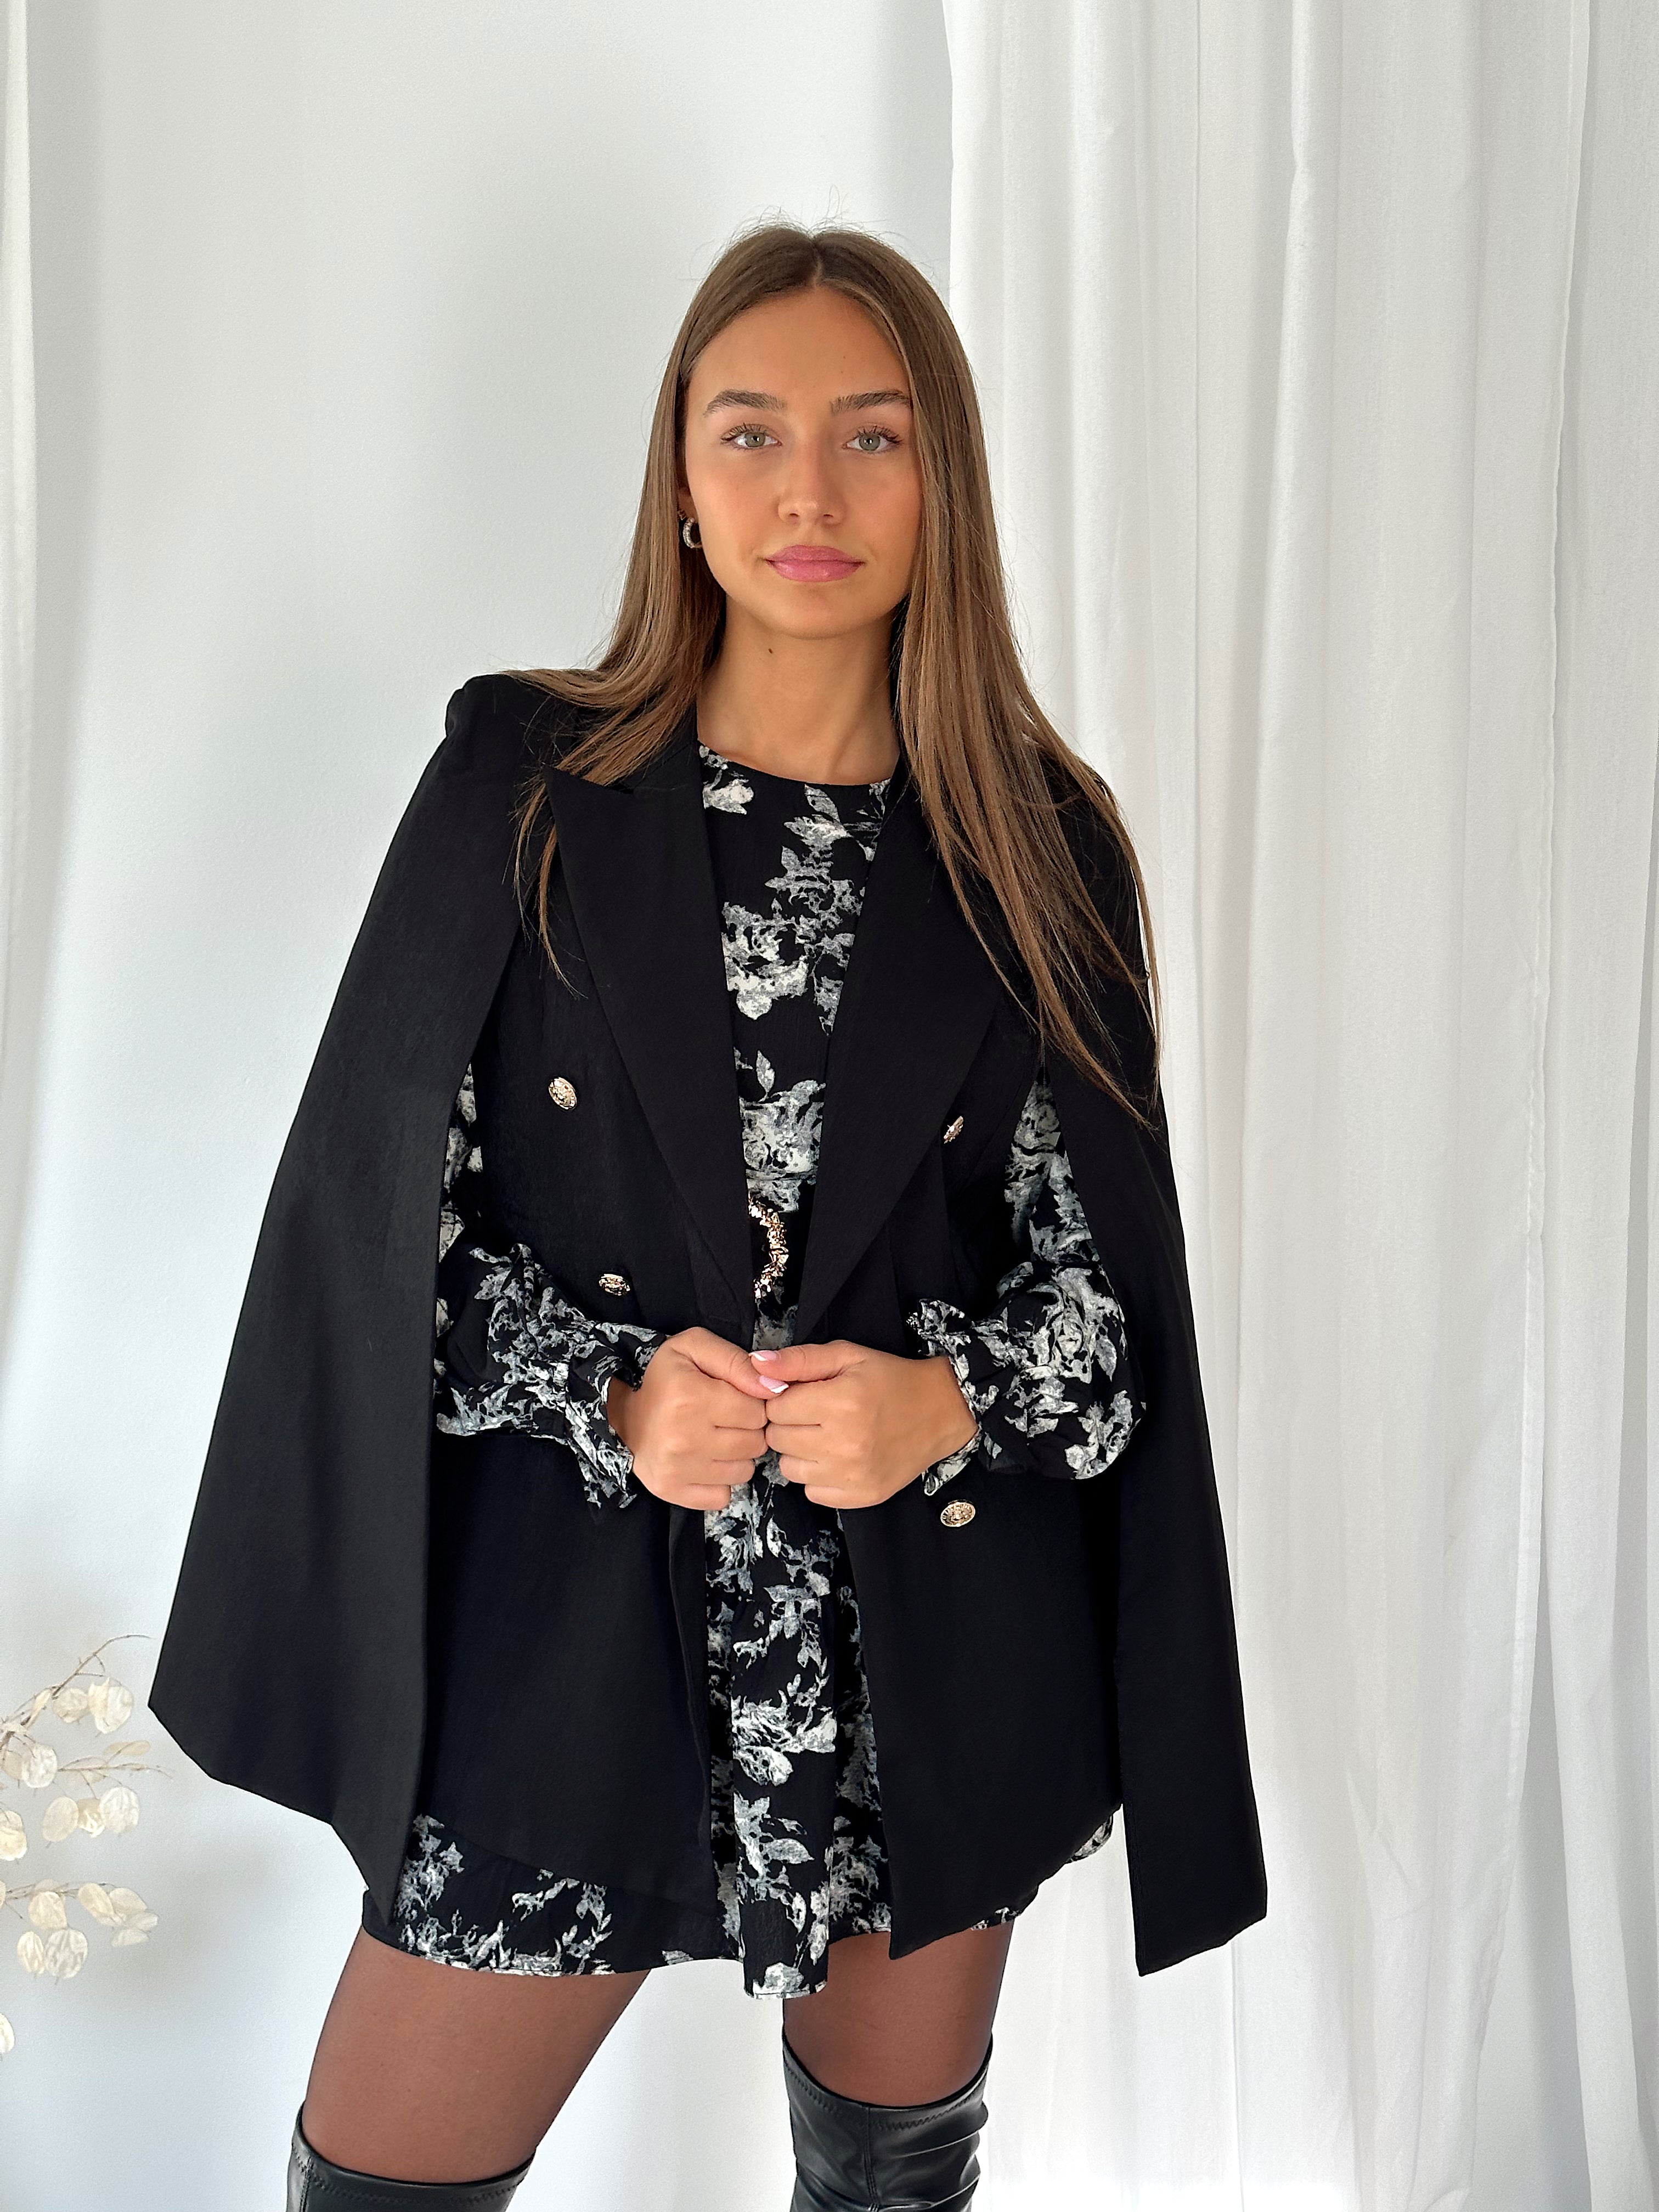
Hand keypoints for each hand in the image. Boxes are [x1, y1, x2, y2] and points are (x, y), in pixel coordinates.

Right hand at [606, 1327, 784, 1510]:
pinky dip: (721, 1481)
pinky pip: (723, 1495)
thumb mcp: (695, 1348)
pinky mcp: (672, 1490)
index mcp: (691, 1397)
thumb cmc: (666, 1380)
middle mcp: (683, 1437)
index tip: (734, 1399)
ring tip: (716, 1439)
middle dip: (747, 1430)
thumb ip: (737, 1361)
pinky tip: (706, 1462)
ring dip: (737, 1456)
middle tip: (725, 1421)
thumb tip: (775, 1388)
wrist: (626, 1417)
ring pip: (744, 1471)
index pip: (758, 1412)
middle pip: (755, 1444)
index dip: (752, 1403)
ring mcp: (677, 1469)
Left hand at [746, 1340, 977, 1509]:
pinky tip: (837, 1457)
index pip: (774, 1408)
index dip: (784, 1399)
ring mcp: (853, 1474)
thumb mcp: (847, 1356)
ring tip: (824, 1435)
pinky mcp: (861, 1496)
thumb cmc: (889, 1379)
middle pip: (778, 1439)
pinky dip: (818, 1476)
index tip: (803, 1395)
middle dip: (788, 1424)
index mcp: (840, 1402)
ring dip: (799, 1452)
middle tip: (814, 1414)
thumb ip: (799, 1360)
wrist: (939, 1411)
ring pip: (789, 1469)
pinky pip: (812, 1492)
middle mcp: (845, 1443)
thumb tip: (755, 1364)